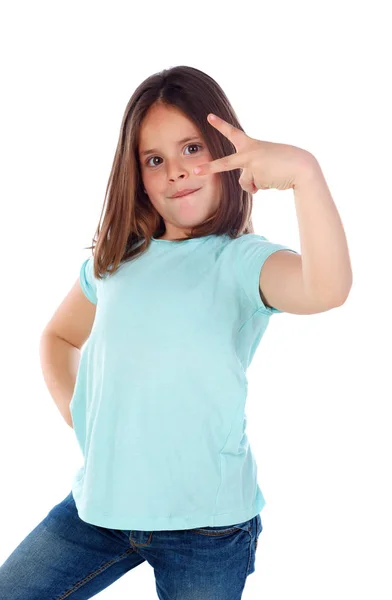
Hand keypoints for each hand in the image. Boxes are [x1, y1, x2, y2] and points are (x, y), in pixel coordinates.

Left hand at [193, 113, 314, 192]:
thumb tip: (250, 187)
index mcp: (250, 145)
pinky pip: (254, 188)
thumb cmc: (282, 162)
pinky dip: (264, 186)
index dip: (220, 125)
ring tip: (271, 174)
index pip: (233, 133)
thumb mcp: (263, 163)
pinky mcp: (258, 178)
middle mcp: (248, 154)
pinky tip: (274, 179)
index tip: (208, 117)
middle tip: (195, 170)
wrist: (301, 166)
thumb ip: (250, 172)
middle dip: (209, 168)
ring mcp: (252, 166)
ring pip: (245, 183)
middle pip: (225, 164)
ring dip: (256, 183)